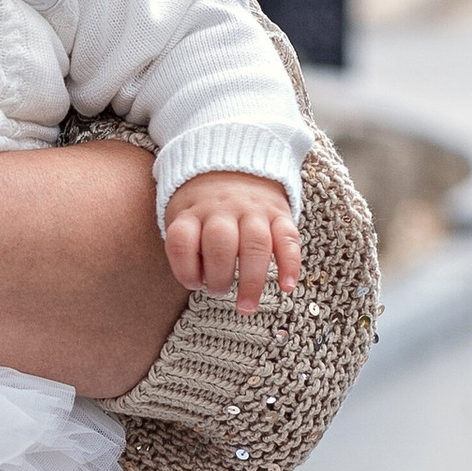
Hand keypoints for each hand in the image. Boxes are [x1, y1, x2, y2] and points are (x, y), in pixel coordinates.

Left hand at [162, 170, 299, 317]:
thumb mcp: (181, 214)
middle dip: (219, 277)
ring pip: (255, 245)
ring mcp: (253, 211)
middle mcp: (223, 210)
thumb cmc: (203, 205)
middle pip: (220, 244)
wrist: (236, 163)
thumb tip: (198, 281)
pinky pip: (288, 239)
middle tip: (218, 291)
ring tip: (246, 307)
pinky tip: (286, 287)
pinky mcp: (279, 215)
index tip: (192, 283)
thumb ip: (184, 245)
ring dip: (252, 281)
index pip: (182, 240)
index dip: (184, 268)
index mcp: (193, 211)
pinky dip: (290, 264)